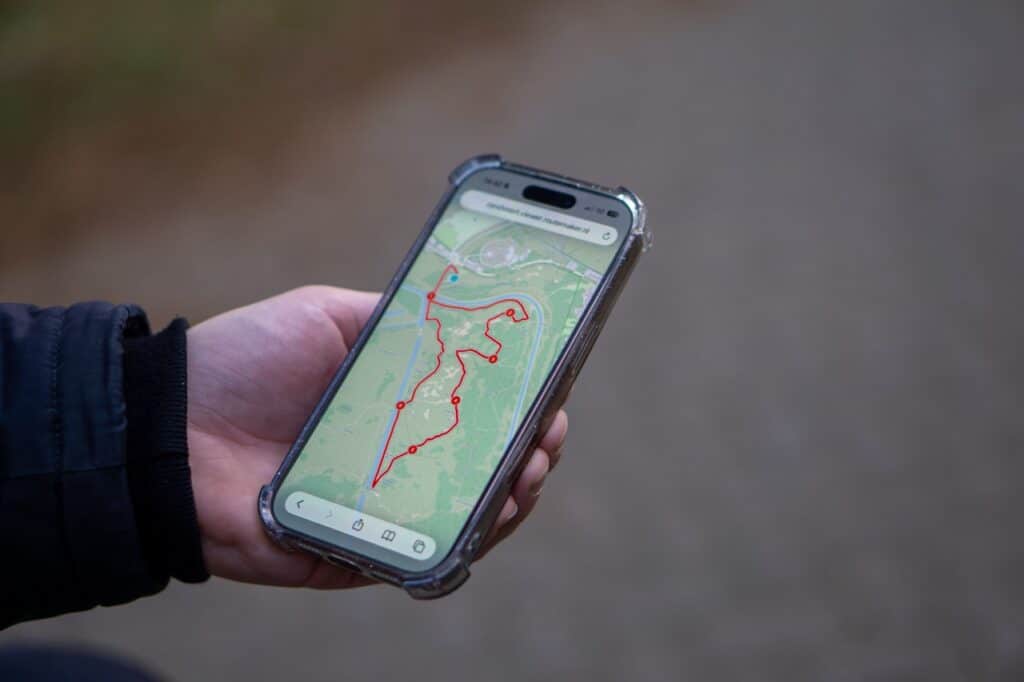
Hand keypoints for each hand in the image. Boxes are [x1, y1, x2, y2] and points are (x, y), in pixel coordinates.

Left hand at [187, 286, 567, 588]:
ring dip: (514, 496)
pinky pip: (426, 556)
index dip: (520, 403)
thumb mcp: (323, 315)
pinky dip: (470, 539)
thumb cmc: (242, 364)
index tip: (551, 391)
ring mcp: (381, 508)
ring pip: (470, 514)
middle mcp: (396, 458)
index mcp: (393, 406)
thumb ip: (390, 317)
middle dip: (532, 451)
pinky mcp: (359, 554)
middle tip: (547, 436)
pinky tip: (494, 511)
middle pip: (484, 466)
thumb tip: (455, 309)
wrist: (167, 430)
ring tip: (528, 471)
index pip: (474, 410)